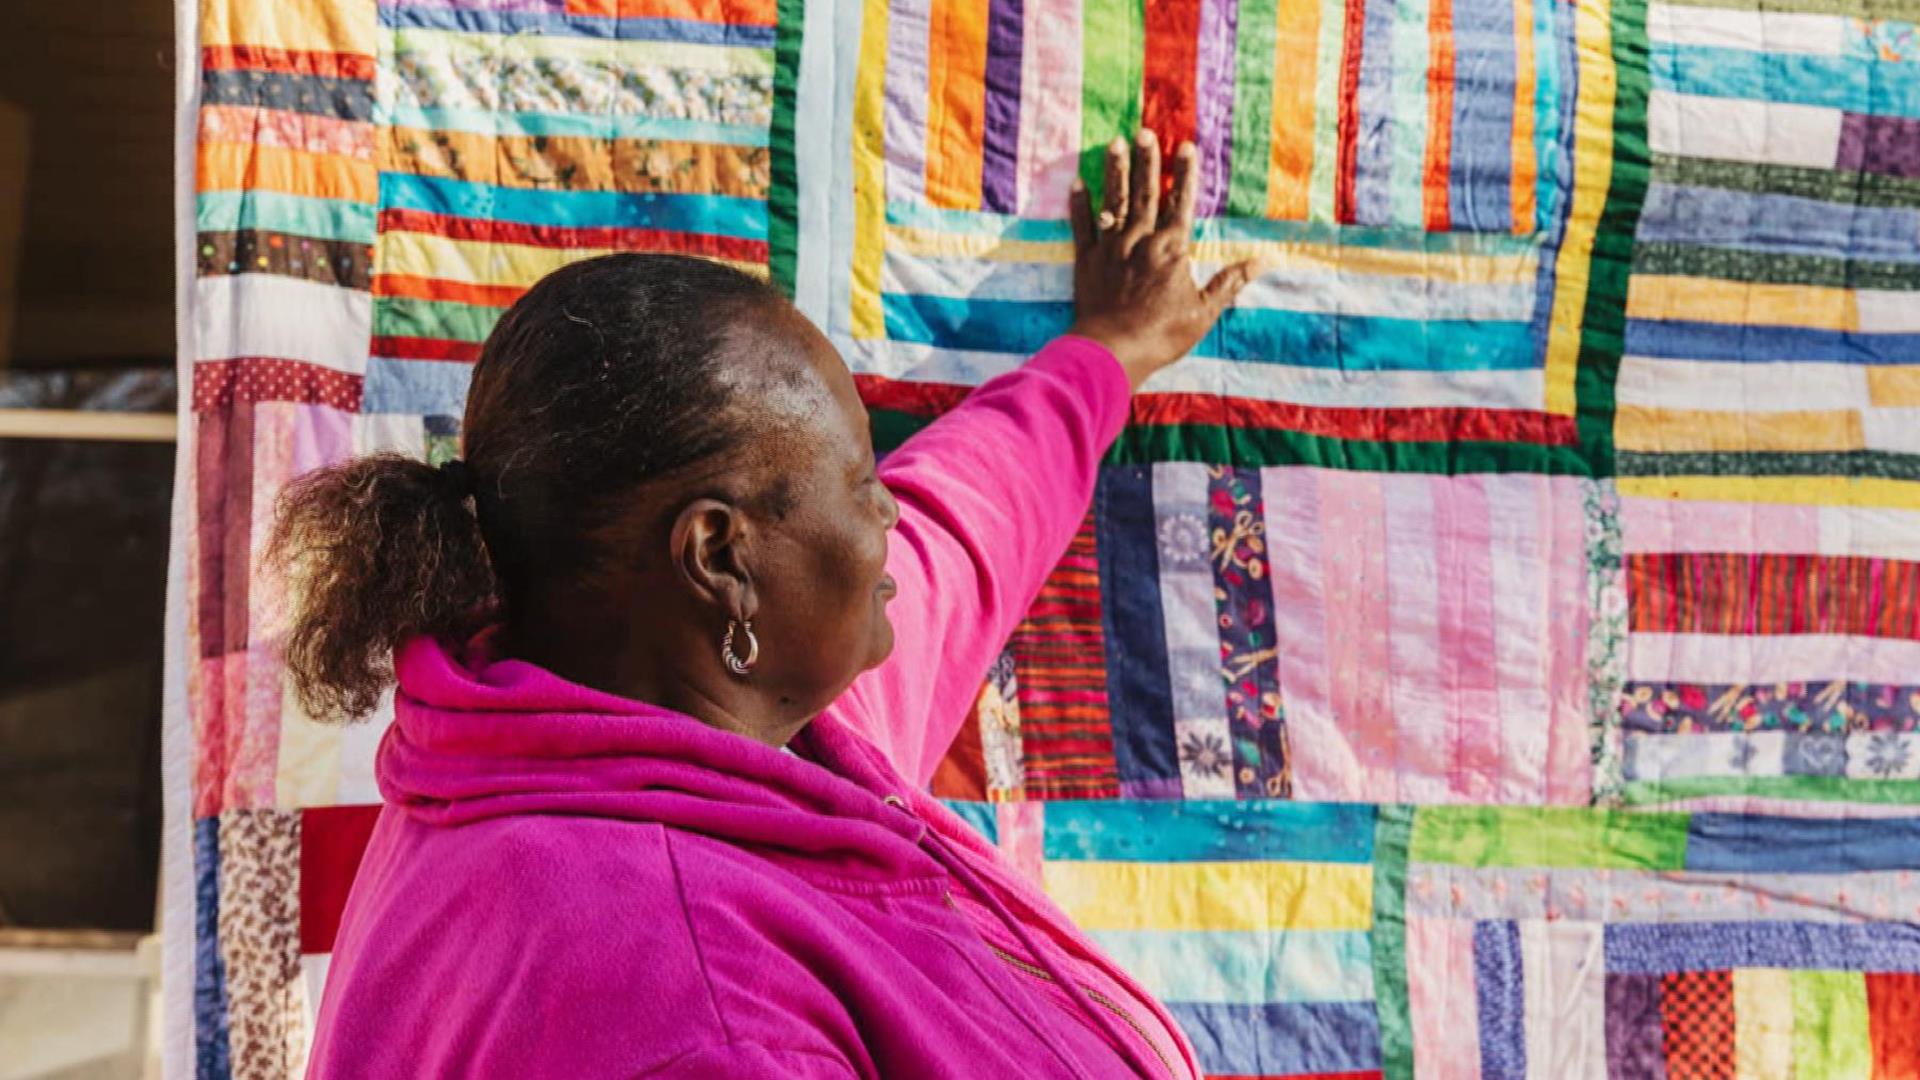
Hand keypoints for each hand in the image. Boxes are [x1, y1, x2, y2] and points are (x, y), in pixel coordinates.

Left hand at [1065, 130, 1260, 387]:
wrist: (1113, 351)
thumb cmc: (1162, 335)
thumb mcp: (1204, 311)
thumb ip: (1230, 282)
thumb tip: (1264, 262)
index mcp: (1171, 249)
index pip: (1182, 203)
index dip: (1185, 174)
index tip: (1185, 146)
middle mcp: (1140, 240)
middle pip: (1145, 193)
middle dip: (1147, 161)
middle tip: (1144, 132)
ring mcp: (1111, 248)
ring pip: (1114, 201)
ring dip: (1115, 171)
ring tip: (1115, 143)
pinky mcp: (1087, 261)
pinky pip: (1082, 226)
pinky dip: (1080, 204)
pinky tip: (1078, 182)